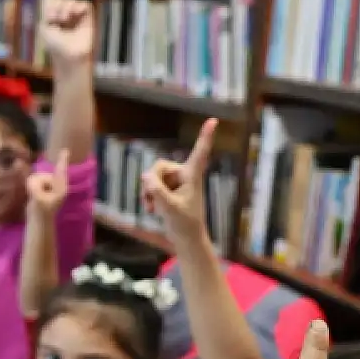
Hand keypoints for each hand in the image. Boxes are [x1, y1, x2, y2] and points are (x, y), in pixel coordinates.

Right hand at [26, 150, 69, 215]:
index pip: (60, 172)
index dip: (62, 161)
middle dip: (37, 182)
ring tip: (34, 197)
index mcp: (60, 188)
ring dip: (33, 186)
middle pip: (43, 176)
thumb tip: (31, 179)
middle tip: (35, 197)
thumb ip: (35, 185)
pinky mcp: (42, 189)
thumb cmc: (41, 213)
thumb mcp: (38, 199)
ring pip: (36, 178)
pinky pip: (34, 182)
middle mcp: (56, 186)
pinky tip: (31, 193)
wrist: (38, 223)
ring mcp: (49, 187)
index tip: (65, 151)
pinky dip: (31, 185)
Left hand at [39, 0, 94, 65]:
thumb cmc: (55, 45)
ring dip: (65, 6)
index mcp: (53, 17)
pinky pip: (84, 4)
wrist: (69, 54)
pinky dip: (78, 6)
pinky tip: (73, 14)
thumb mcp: (44, 28)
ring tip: (63, 18)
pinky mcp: (87, 17)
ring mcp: (76, 16)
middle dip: (56, 4)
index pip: (52, 1)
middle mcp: (65, 15)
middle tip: (53, 17)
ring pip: (71, 0)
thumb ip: (46, 12)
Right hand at [142, 117, 215, 246]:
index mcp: (192, 176)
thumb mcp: (170, 208)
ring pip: (152, 177)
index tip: (214, 120)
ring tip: (153, 207)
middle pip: (160, 167)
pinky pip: (149, 185)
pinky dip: (147, 196)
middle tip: (153, 200)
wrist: (186, 238)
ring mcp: (174, 183)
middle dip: (152, 182)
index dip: (205, 136)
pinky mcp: (166, 190)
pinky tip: (151, 209)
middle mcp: (184, 175)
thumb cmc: (185, 224)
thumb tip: (145, 175)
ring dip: (148, 192)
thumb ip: (157, 191)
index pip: (200, 153)